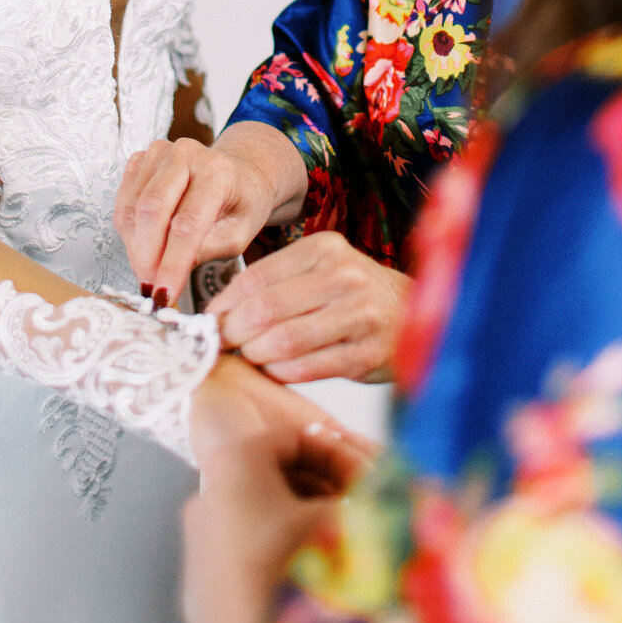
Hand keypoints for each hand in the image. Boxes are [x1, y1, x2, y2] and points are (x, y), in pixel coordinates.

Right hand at [113, 126, 305, 307]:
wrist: (240, 173)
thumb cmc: (243, 202)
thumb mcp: (239, 234)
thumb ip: (206, 250)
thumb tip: (169, 272)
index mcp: (217, 172)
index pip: (186, 224)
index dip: (171, 264)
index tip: (164, 295)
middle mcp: (186, 155)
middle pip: (151, 210)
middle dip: (146, 256)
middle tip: (150, 286)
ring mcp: (160, 153)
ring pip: (132, 208)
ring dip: (136, 247)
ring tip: (151, 268)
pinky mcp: (142, 159)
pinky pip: (124, 201)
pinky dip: (130, 230)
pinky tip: (145, 244)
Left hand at [184, 357, 375, 622]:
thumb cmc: (296, 583)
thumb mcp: (348, 522)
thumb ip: (377, 491)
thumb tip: (403, 482)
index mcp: (234, 463)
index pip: (295, 438)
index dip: (341, 455)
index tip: (371, 481)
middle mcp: (207, 498)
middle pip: (280, 478)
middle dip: (328, 493)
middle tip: (364, 514)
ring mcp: (200, 549)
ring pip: (264, 519)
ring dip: (308, 527)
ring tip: (347, 550)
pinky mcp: (203, 593)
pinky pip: (249, 560)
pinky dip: (284, 561)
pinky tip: (318, 585)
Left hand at [209, 231, 409, 383]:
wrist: (413, 310)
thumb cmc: (354, 293)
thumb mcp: (318, 269)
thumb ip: (276, 284)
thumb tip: (221, 311)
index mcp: (323, 249)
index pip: (257, 276)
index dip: (224, 303)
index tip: (209, 320)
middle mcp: (343, 277)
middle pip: (266, 309)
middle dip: (235, 331)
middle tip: (221, 344)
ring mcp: (358, 315)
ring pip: (284, 340)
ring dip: (255, 354)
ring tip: (247, 357)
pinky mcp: (366, 353)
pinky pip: (308, 368)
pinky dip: (281, 373)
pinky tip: (273, 371)